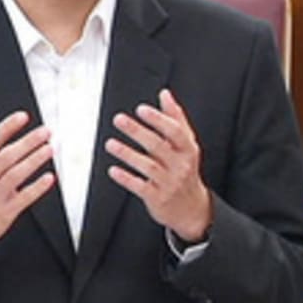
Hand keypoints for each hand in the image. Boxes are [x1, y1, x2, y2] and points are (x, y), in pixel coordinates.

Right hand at [0, 105, 54, 276]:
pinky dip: (37, 187)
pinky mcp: (4, 213)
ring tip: (49, 148)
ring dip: (34, 160)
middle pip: (6, 157)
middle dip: (27, 142)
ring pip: (16, 175)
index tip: (22, 117)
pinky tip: (49, 177)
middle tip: (45, 131)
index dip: (7, 127)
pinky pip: (23, 198)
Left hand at [105, 89, 211, 241]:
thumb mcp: (186, 144)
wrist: (192, 208)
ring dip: (128, 154)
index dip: (158, 120)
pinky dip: (127, 179)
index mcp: (187, 149)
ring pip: (148, 166)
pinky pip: (140, 187)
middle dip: (137, 131)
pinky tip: (113, 170)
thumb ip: (175, 118)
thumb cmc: (185, 170)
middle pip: (158, 146)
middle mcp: (180, 165)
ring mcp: (169, 183)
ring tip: (110, 144)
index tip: (141, 109)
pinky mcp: (158, 198)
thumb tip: (165, 94)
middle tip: (119, 119)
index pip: (175, 132)